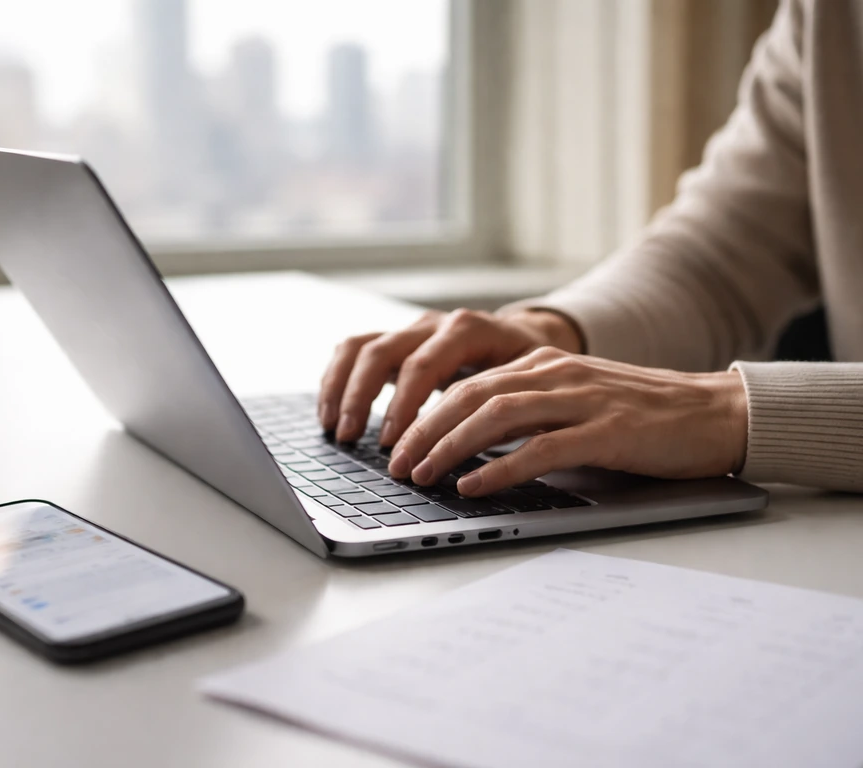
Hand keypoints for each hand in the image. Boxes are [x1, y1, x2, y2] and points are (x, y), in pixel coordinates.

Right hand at [318, 308, 582, 444]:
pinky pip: (353, 351)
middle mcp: (434, 324)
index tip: (391, 444)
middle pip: (383, 352)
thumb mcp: (527, 386)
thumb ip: (502, 408)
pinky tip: (330, 414)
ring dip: (342, 389)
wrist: (529, 339)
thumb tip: (483, 455)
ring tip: (335, 430)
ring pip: (360, 347)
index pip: (422, 365)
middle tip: (354, 440)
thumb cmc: (530, 371)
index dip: (402, 406)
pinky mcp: (396, 342)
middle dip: (363, 400)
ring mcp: (411, 330)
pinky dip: (336, 380)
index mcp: (467, 329)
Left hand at [387, 347, 748, 495]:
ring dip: (450, 447)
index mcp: (543, 363)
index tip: (397, 443)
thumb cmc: (642, 416)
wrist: (717, 413)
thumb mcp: (575, 399)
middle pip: (469, 396)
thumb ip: (529, 411)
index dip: (424, 413)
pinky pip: (540, 448)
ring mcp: (581, 400)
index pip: (467, 383)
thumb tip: (470, 445)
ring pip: (495, 416)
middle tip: (395, 464)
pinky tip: (474, 485)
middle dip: (423, 430)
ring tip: (421, 475)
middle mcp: (555, 374)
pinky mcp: (607, 431)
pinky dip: (500, 467)